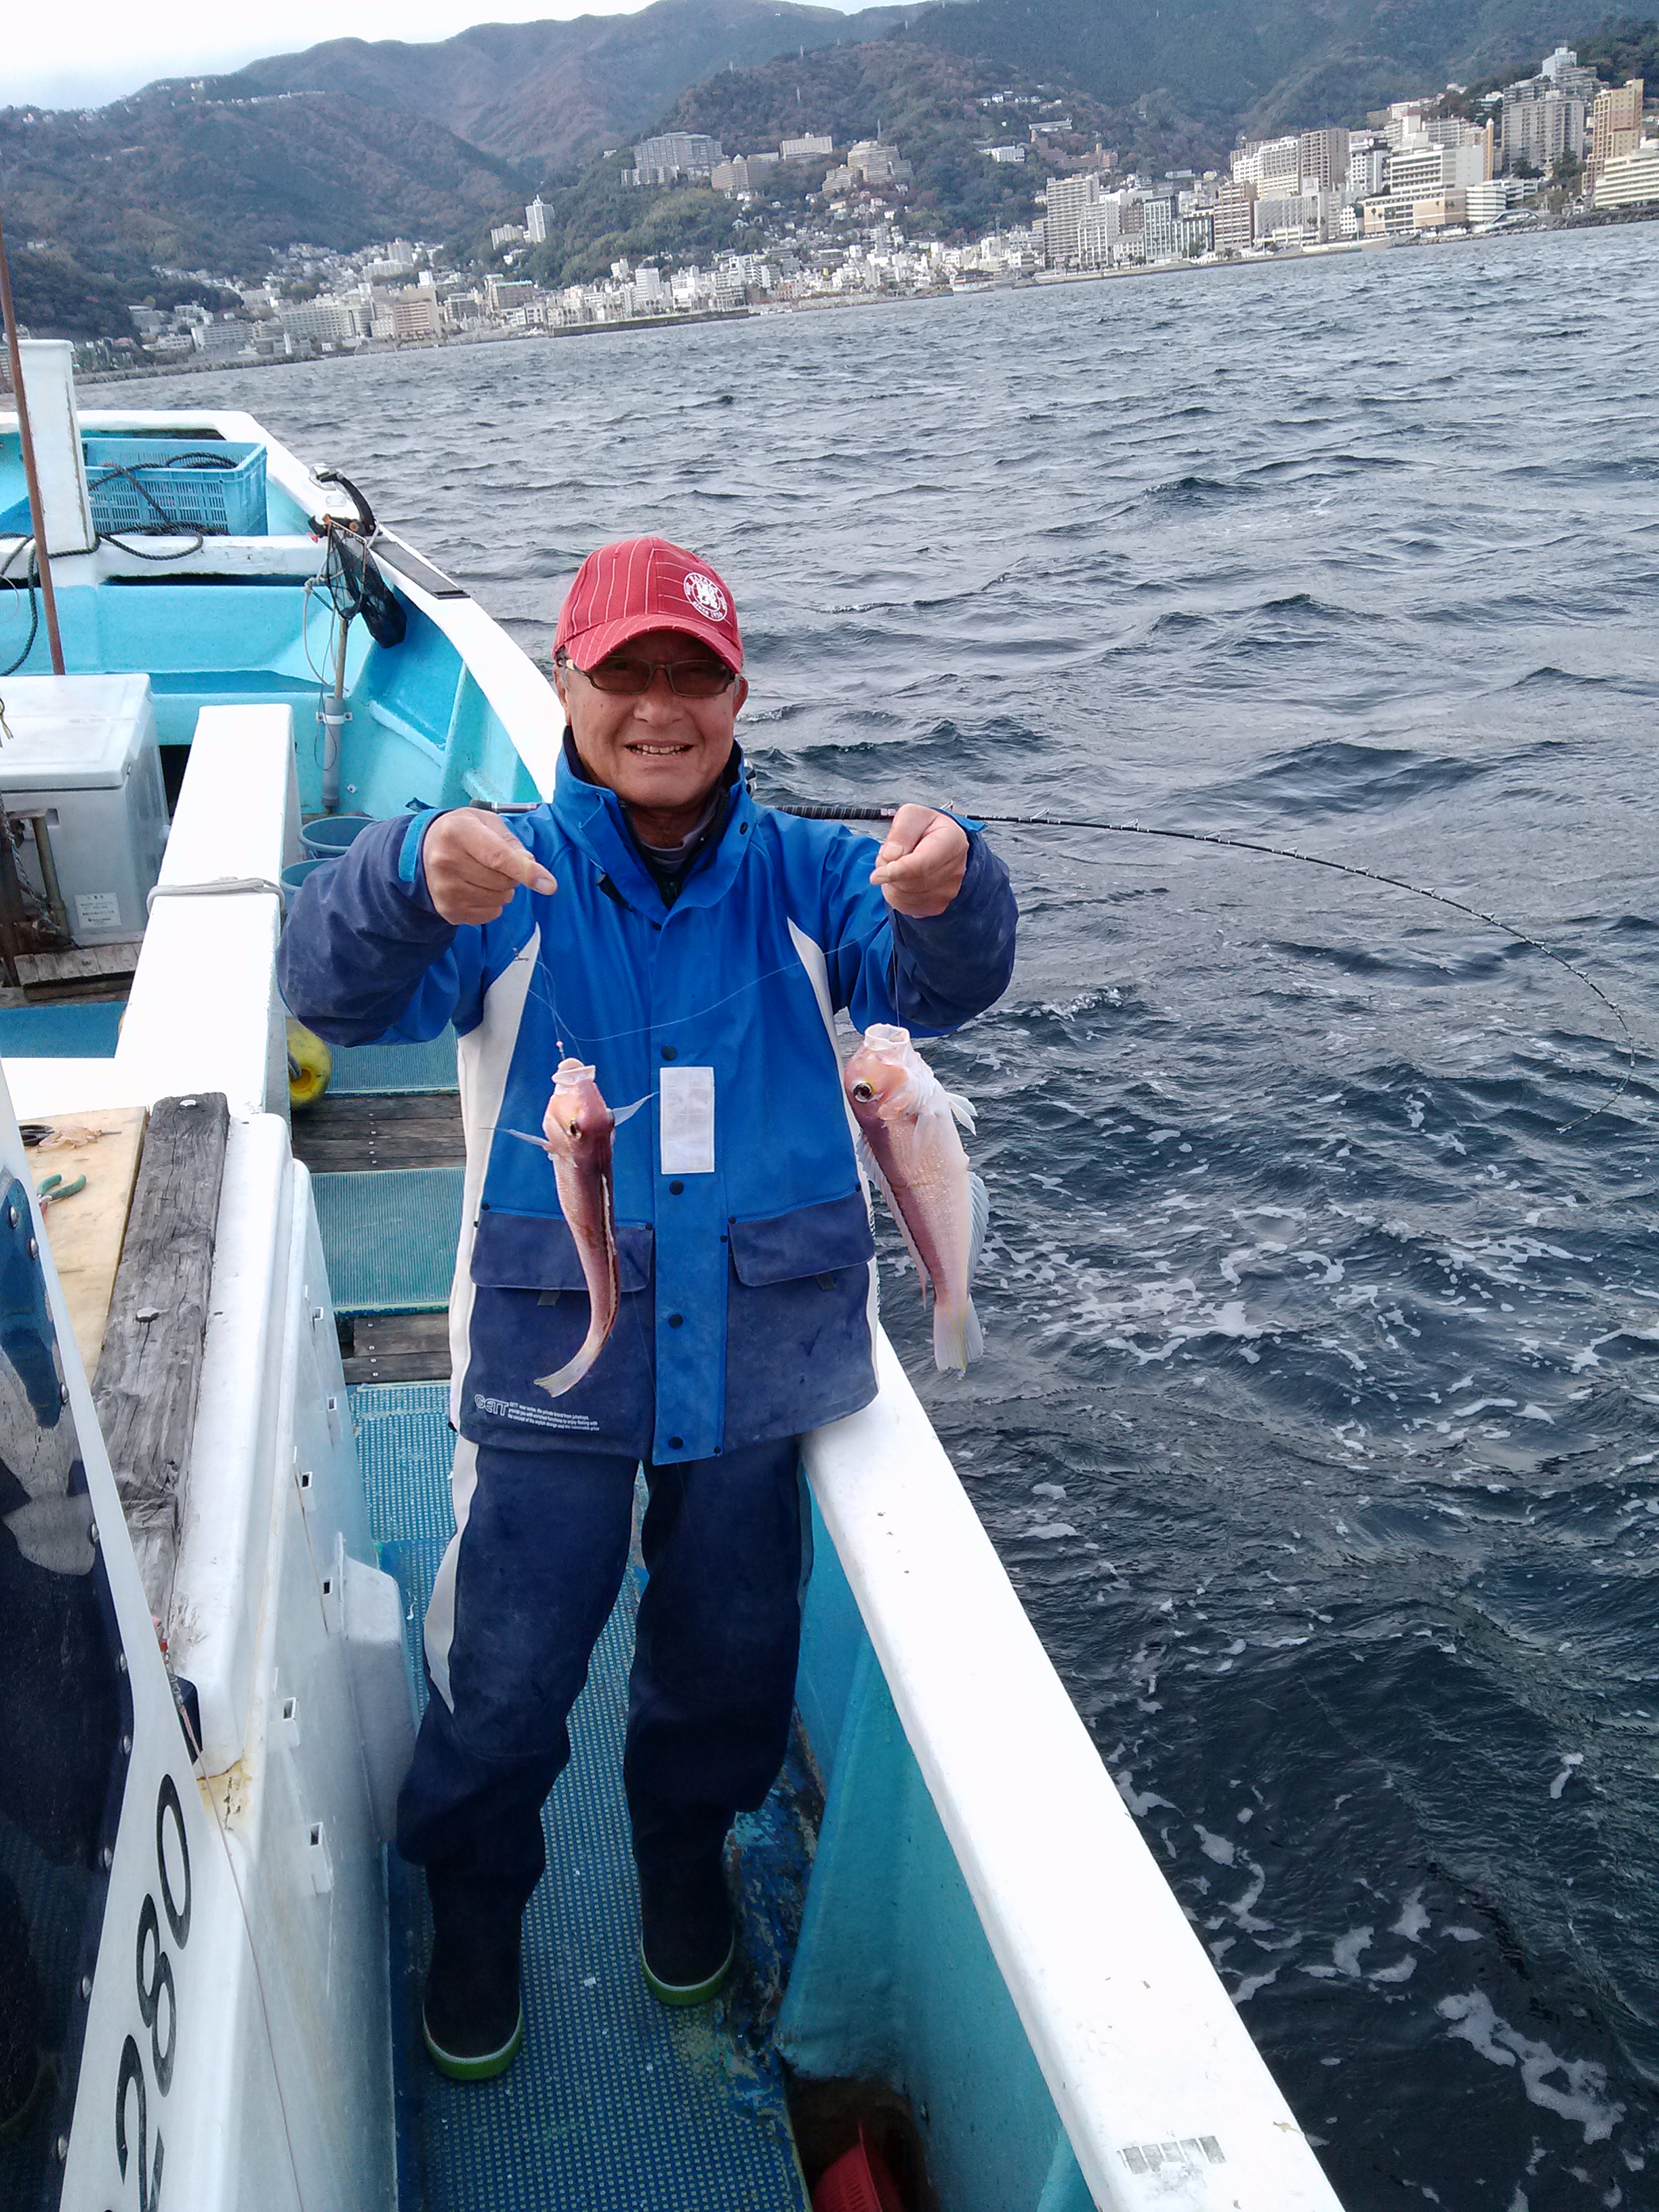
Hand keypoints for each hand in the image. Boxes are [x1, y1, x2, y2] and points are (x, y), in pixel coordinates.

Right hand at [424, 810, 555, 923]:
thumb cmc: (464, 832)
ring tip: (486, 876)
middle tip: (498, 865)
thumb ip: (511, 843)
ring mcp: (445, 889)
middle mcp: (446, 861)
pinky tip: (478, 889)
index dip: (526, 872)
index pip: (498, 857)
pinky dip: (493, 905)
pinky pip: (489, 914)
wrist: (424, 849)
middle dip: (512, 875)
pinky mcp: (447, 909)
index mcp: (458, 833)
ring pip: (498, 900)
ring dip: (503, 891)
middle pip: (502, 881)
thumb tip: (530, 865)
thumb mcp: (487, 823)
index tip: (549, 885)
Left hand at [870, 805, 968, 917]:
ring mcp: (949, 891)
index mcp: (952, 840)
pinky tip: (903, 879)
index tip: (876, 875)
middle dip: (891, 872)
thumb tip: (891, 855)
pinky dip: (897, 894)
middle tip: (891, 855)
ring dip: (892, 883)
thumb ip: (901, 831)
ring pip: (905, 896)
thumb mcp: (910, 816)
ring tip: (898, 864)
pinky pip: (907, 906)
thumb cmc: (925, 828)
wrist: (937, 842)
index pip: (922, 864)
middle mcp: (956, 868)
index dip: (896, 871)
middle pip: (911, 883)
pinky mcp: (938, 905)